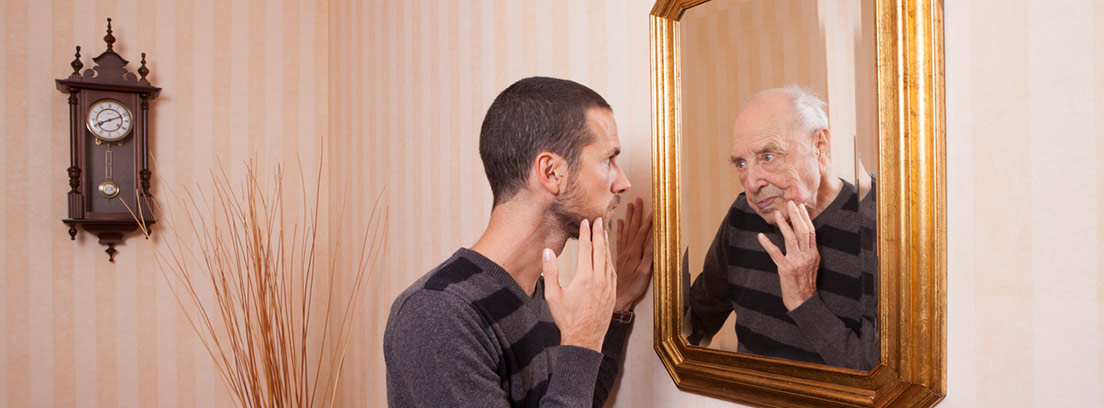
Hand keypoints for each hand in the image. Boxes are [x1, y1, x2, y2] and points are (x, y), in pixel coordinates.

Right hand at [543, 218, 616, 350]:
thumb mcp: (553, 295)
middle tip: (599, 219)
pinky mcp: (613, 293)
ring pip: (609, 259)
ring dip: (606, 244)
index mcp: (584, 277)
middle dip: (599, 233)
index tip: (585, 221)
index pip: (586, 249)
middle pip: (600, 250)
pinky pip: (613, 271)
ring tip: (604, 232)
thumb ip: (550, 272)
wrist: (585, 338)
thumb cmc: (567, 318)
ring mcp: (608, 286)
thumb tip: (547, 251)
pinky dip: (610, 259)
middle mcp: (599, 279)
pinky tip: (608, 255)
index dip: (586, 233)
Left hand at [613, 197, 653, 310]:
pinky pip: (617, 240)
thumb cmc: (633, 288)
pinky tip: (618, 222)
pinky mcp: (618, 257)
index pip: (641, 233)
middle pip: (632, 229)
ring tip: (629, 206)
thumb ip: (648, 256)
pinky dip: (618, 230)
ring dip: (627, 218)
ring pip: (624, 232)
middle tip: (638, 200)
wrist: (619, 298)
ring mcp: (621, 253)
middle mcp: (626, 251)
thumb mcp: (644, 274)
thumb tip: (652, 240)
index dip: (647, 221)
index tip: (653, 209)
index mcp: (633, 254)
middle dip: (636, 214)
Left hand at [757, 201, 818, 310]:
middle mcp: (807, 256)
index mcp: (814, 254)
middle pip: (803, 231)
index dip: (805, 218)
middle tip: (790, 203)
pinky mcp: (786, 269)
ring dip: (783, 225)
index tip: (800, 206)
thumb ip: (808, 251)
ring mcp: (797, 262)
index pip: (811, 231)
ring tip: (778, 214)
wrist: (804, 302)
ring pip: (791, 239)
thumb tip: (803, 237)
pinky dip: (767, 244)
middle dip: (796, 215)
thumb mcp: (812, 265)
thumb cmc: (806, 284)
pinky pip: (775, 253)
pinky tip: (761, 236)